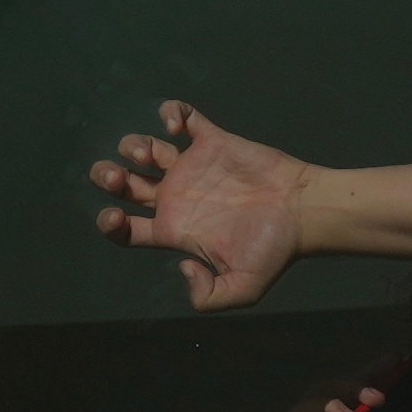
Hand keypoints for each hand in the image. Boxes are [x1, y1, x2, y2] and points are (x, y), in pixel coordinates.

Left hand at [94, 101, 316, 310]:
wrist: (303, 213)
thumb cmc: (275, 251)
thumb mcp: (242, 291)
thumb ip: (207, 296)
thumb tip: (182, 267)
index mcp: (175, 231)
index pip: (126, 229)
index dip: (110, 224)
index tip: (113, 216)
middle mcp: (178, 198)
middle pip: (125, 186)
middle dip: (108, 178)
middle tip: (114, 177)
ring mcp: (193, 168)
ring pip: (145, 149)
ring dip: (133, 146)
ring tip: (147, 154)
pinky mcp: (212, 142)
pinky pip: (183, 119)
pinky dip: (172, 114)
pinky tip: (176, 126)